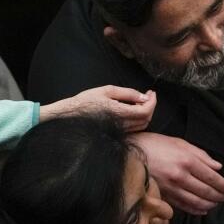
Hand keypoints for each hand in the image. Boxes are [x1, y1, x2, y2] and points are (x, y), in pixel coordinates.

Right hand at [40, 86, 155, 131]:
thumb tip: (144, 97)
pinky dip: (139, 119)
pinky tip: (134, 109)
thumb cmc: (86, 101)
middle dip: (151, 106)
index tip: (151, 92)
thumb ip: (128, 93)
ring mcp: (119, 131)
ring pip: (142, 125)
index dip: (152, 101)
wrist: (71, 116)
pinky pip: (134, 129)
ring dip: (146, 113)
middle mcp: (121, 125)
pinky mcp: (117, 133)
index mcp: (119, 113)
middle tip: (148, 95)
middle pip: (146, 119)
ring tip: (142, 101)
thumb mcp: (107, 90)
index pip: (145, 111)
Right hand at [130, 133, 223, 214]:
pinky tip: (202, 210)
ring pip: (196, 202)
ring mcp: (171, 188)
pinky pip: (183, 206)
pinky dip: (195, 210)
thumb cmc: (155, 144)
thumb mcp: (179, 142)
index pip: (212, 177)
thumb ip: (201, 155)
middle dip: (218, 196)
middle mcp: (180, 176)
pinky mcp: (163, 196)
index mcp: (187, 161)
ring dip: (209, 205)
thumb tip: (218, 167)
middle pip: (206, 191)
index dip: (223, 185)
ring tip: (215, 204)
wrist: (129, 153)